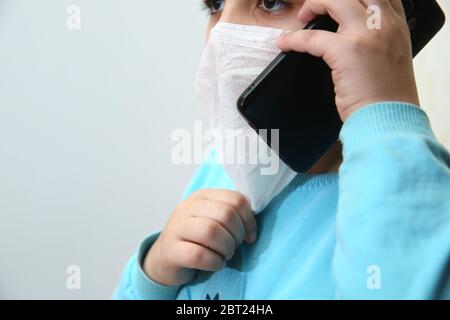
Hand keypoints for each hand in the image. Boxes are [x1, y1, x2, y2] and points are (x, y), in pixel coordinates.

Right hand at [143, 189, 256, 285]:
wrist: (165, 257)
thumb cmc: (196, 239)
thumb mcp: (213, 220)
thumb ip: (231, 215)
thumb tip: (252, 227)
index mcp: (202, 196)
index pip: (235, 199)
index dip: (249, 219)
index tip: (249, 235)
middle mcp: (187, 207)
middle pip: (225, 214)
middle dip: (237, 235)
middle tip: (234, 247)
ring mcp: (176, 227)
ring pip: (211, 231)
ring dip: (227, 248)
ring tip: (225, 255)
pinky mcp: (171, 250)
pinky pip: (199, 255)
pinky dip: (215, 262)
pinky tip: (216, 264)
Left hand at [277, 0, 419, 121]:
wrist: (389, 119)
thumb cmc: (387, 98)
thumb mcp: (391, 59)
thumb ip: (376, 41)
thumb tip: (350, 36)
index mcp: (396, 25)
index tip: (336, 3)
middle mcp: (385, 24)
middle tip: (316, 8)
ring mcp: (367, 34)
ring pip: (335, 0)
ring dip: (314, 4)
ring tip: (302, 17)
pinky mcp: (347, 51)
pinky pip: (311, 36)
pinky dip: (294, 39)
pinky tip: (285, 43)